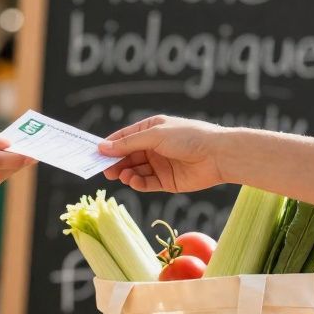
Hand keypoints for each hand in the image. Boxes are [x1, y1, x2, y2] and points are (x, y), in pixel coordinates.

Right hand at [98, 115, 226, 192]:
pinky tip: (133, 181)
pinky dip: (137, 183)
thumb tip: (103, 147)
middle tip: (104, 169)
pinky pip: (147, 183)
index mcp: (151, 130)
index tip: (94, 154)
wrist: (218, 155)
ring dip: (126, 173)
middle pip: (127, 156)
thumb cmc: (188, 137)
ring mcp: (160, 165)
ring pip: (135, 170)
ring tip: (121, 175)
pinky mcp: (167, 181)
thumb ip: (128, 143)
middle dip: (115, 162)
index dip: (110, 146)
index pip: (124, 138)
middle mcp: (154, 147)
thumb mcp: (155, 135)